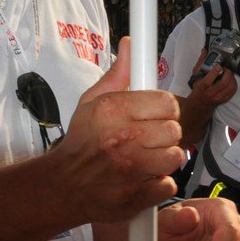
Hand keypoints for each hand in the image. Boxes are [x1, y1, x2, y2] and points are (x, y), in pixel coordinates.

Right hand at [53, 39, 183, 222]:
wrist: (64, 185)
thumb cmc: (81, 142)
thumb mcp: (91, 102)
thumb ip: (117, 75)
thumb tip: (130, 45)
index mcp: (112, 111)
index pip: (166, 102)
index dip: (165, 108)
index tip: (157, 113)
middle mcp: (123, 138)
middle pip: (174, 129)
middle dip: (165, 133)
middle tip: (149, 137)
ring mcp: (131, 169)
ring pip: (175, 156)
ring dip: (165, 158)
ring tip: (147, 157)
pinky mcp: (137, 195)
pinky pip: (169, 184)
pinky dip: (159, 183)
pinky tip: (144, 177)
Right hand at [186, 60, 236, 110]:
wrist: (200, 103)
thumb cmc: (198, 89)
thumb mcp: (196, 75)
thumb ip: (201, 62)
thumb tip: (204, 51)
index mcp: (202, 86)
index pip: (209, 80)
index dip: (215, 72)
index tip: (218, 66)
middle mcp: (211, 93)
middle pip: (223, 83)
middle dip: (227, 73)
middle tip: (226, 69)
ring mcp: (218, 97)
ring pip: (230, 87)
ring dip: (232, 78)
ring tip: (229, 74)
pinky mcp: (224, 99)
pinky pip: (233, 91)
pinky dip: (234, 84)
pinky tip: (231, 80)